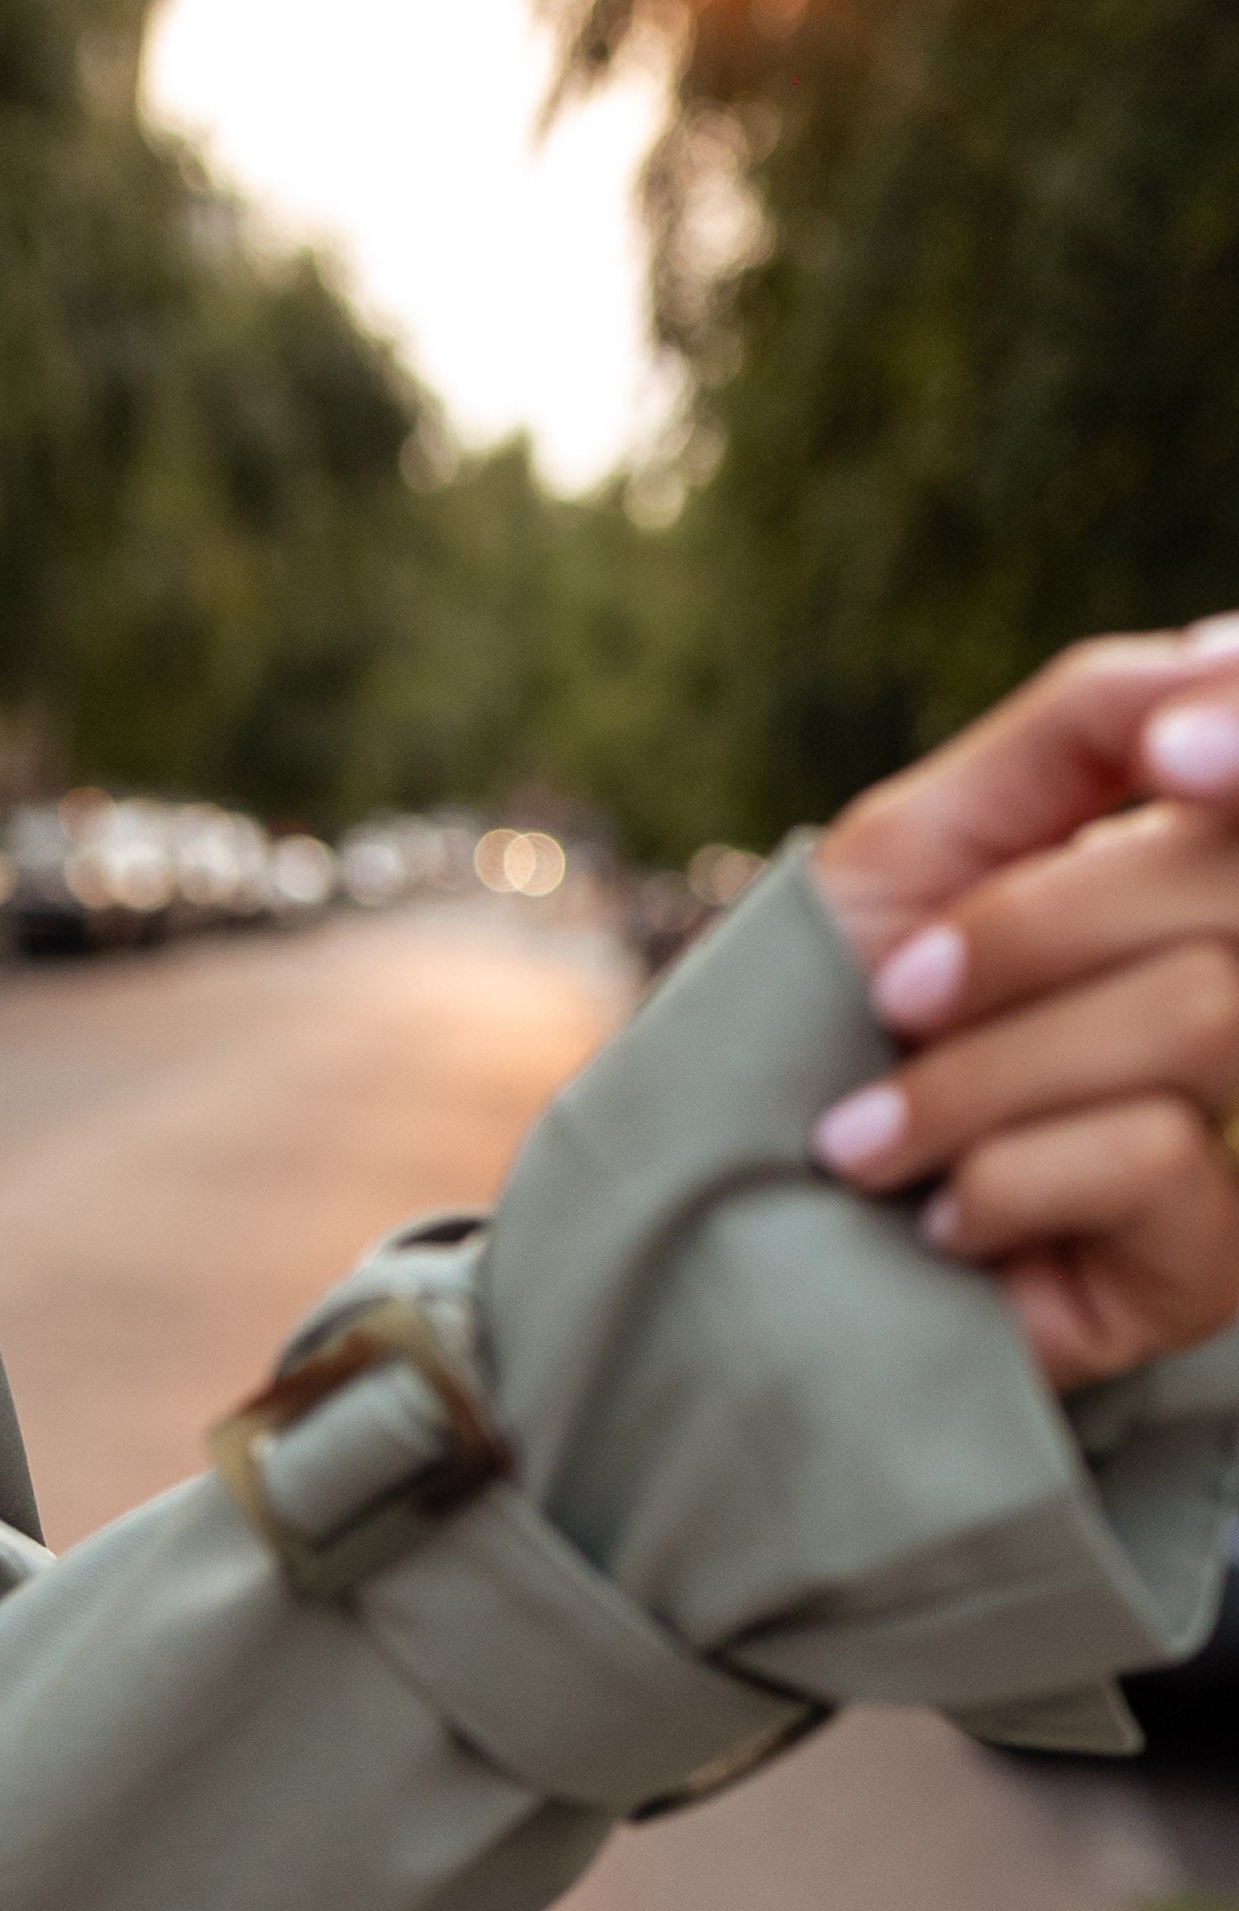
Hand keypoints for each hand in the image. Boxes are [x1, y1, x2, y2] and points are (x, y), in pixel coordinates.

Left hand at [811, 637, 1238, 1387]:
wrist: (723, 1222)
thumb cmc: (815, 1029)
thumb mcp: (919, 845)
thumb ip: (1084, 724)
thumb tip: (1230, 648)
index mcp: (1188, 884)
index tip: (1161, 752)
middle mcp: (1235, 998)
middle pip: (1230, 891)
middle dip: (1030, 932)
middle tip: (893, 998)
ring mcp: (1235, 1139)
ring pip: (1204, 1015)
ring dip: (983, 1075)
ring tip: (868, 1140)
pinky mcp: (1207, 1262)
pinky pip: (1164, 1157)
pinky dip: (1005, 1177)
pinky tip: (943, 1226)